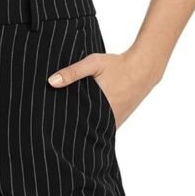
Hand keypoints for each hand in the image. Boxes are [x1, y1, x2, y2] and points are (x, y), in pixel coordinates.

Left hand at [47, 48, 161, 129]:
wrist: (143, 68)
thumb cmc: (117, 64)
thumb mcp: (93, 63)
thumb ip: (72, 72)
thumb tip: (51, 82)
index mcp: (100, 107)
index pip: (77, 125)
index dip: (64, 128)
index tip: (53, 129)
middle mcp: (108, 119)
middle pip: (84, 130)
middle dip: (72, 130)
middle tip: (57, 131)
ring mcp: (115, 122)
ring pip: (95, 132)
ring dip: (84, 131)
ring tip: (68, 132)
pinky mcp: (119, 121)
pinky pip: (103, 129)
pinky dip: (95, 127)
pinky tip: (85, 124)